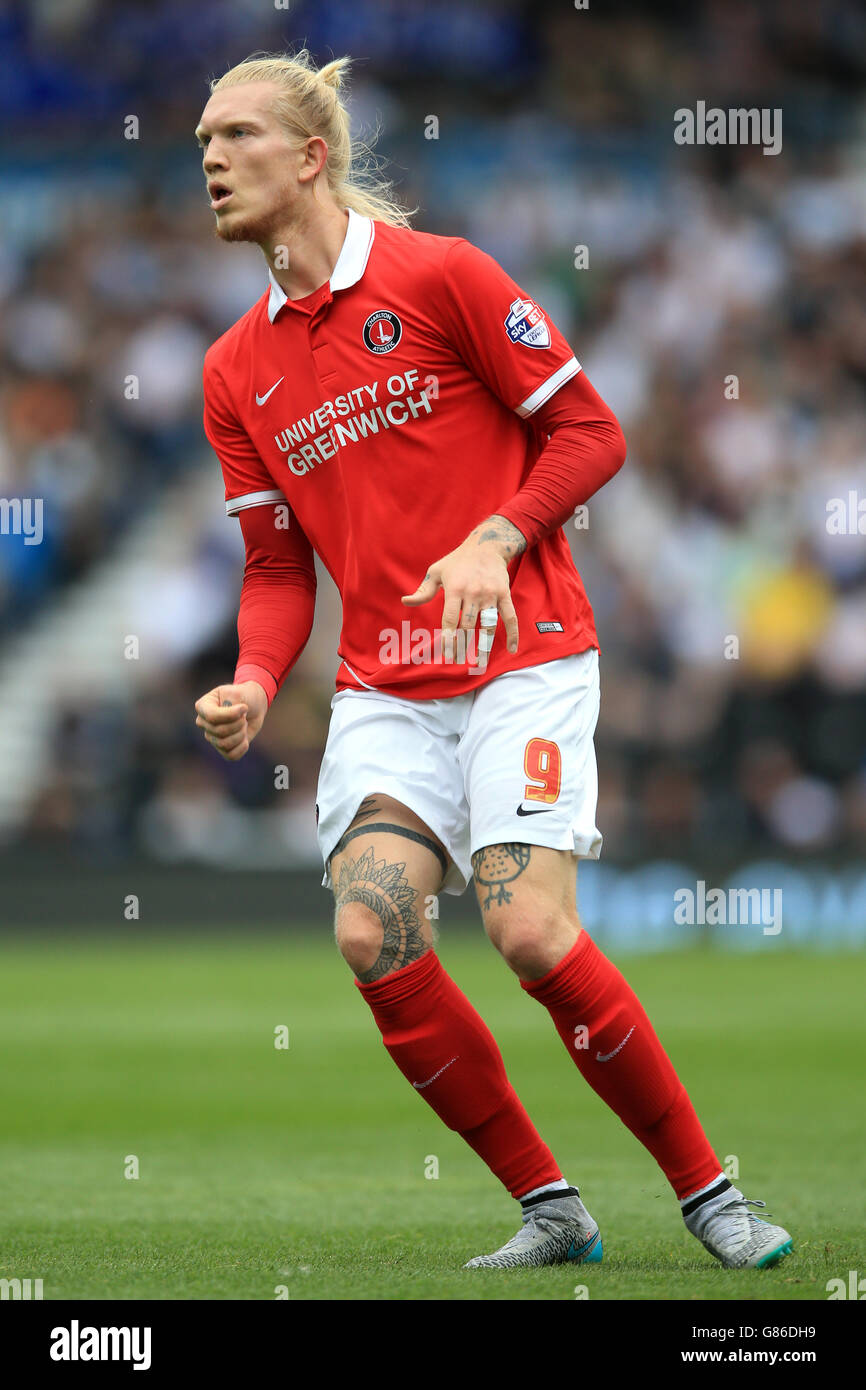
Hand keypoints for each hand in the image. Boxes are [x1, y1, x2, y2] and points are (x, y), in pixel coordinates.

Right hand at [194, 680, 267, 760]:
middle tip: (244, 716)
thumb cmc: (243, 697)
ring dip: (241, 734)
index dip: (230, 715)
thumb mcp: (238, 694)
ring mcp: (211, 737)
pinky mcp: (222, 749)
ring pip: (225, 744)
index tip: (244, 707)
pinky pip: (231, 755)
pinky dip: (242, 747)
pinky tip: (245, 738)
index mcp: (202, 706)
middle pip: (220, 731)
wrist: (253, 706)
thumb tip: (234, 718)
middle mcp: (203, 723)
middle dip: (239, 723)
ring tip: (243, 725)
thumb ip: (232, 703)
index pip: (211, 716)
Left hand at [401, 517, 522, 658]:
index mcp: (454, 588)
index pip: (450, 619)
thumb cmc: (457, 562)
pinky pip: (510, 617)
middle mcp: (473, 592)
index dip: (448, 638)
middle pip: (468, 626)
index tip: (446, 652)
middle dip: (463, 645)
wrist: (486, 546)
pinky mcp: (504, 595)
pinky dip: (513, 634)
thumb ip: (423, 591)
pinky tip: (511, 649)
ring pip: (488, 625)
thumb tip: (405, 601)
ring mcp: (490, 594)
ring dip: (484, 645)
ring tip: (480, 662)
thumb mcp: (436, 572)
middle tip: (458, 660)